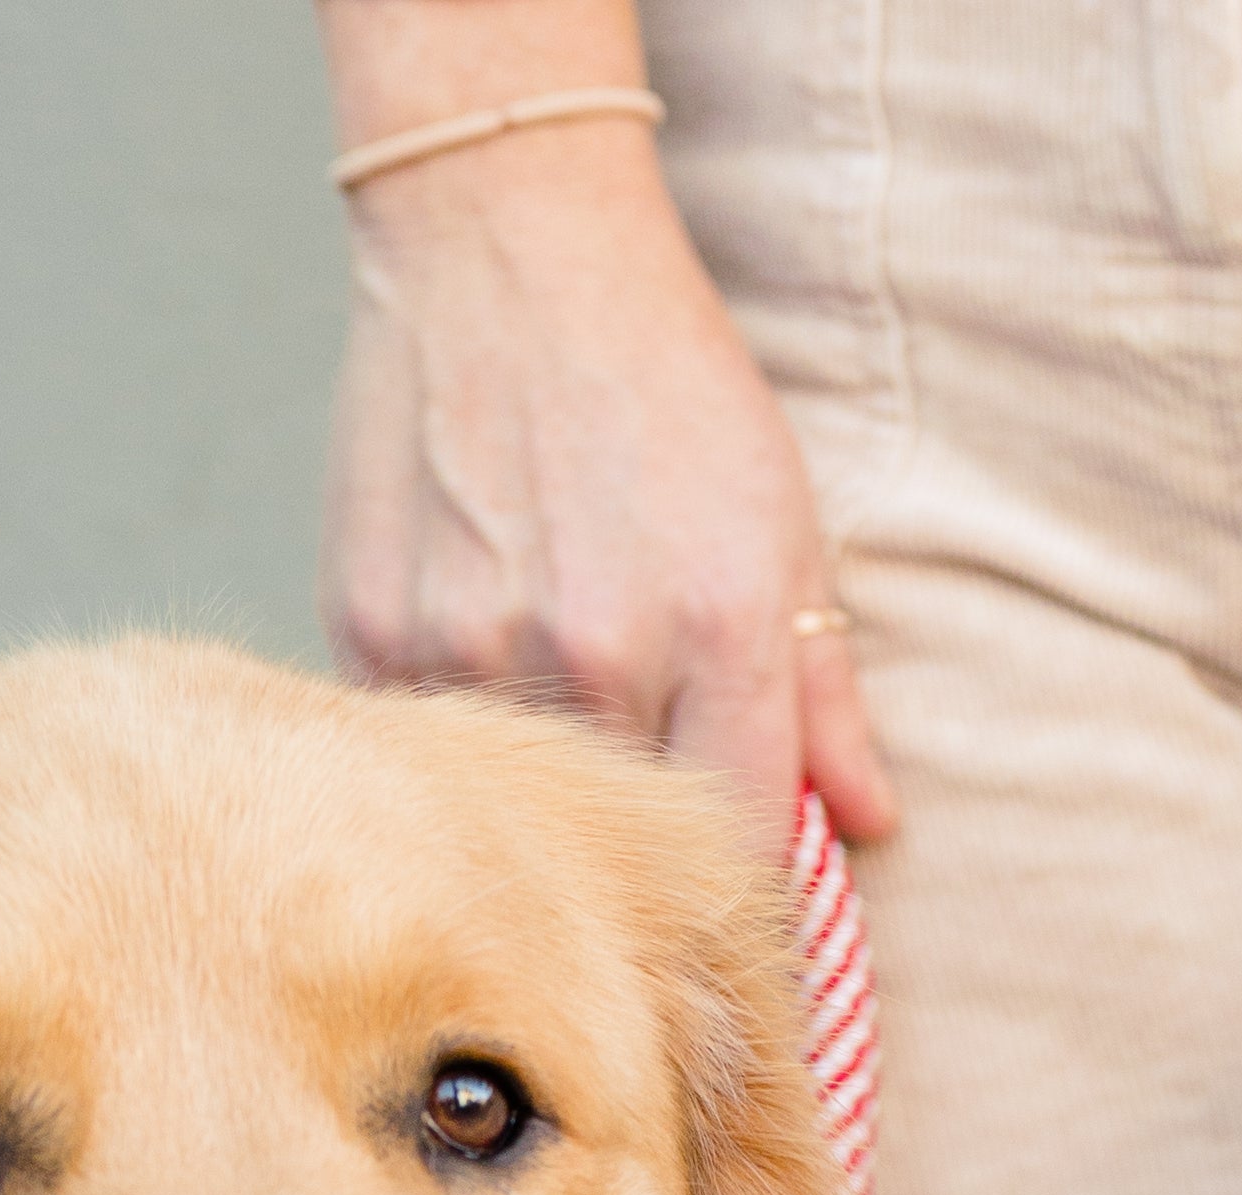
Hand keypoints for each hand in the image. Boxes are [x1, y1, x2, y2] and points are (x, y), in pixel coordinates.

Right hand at [317, 8, 892, 849]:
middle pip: (624, 836)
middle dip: (636, 832)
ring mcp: (474, 649)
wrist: (505, 244)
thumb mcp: (778, 513)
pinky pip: (423, 743)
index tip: (732, 903)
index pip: (741, 840)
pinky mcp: (373, 636)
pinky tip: (473, 636)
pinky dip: (453, 725)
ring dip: (535, 775)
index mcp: (720, 625)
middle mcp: (597, 652)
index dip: (739, 882)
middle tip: (632, 775)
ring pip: (513, 796)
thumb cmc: (659, 377)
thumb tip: (867, 822)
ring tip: (546, 674)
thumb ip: (821, 688)